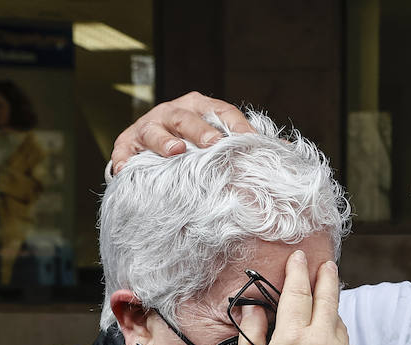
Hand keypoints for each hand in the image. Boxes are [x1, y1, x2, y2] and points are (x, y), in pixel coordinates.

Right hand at [111, 93, 252, 171]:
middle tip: (214, 144)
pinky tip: (125, 170)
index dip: (237, 125)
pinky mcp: (127, 143)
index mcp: (200, 107)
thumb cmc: (192, 144)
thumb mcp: (219, 139)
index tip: (252, 141)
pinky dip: (125, 160)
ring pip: (155, 130)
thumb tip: (285, 147)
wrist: (151, 150)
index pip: (222, 111)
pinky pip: (125, 152)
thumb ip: (246, 142)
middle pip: (187, 118)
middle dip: (201, 130)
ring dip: (164, 141)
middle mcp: (173, 112)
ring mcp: (148, 126)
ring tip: (175, 151)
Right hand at [236, 251, 356, 344]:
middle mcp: (322, 344)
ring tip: (316, 308)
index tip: (299, 257)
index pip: (297, 292)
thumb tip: (254, 306)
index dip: (298, 271)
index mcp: (292, 340)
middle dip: (326, 277)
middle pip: (328, 297)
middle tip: (325, 263)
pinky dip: (333, 336)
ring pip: (338, 320)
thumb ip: (252, 330)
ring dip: (328, 310)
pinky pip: (343, 343)